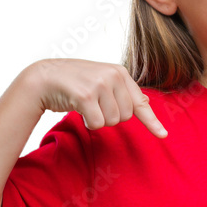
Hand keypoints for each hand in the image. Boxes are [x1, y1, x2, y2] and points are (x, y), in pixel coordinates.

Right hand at [25, 58, 168, 136]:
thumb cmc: (74, 82)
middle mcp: (113, 75)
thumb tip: (145, 105)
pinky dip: (88, 122)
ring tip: (86, 104)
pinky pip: (97, 124)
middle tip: (94, 105)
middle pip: (126, 117)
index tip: (163, 135)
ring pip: (112, 122)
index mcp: (120, 72)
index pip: (140, 102)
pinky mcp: (86, 96)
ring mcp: (100, 84)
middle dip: (110, 117)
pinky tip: (78, 109)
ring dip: (98, 120)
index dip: (151, 121)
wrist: (43, 77)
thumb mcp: (102, 81)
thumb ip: (122, 91)